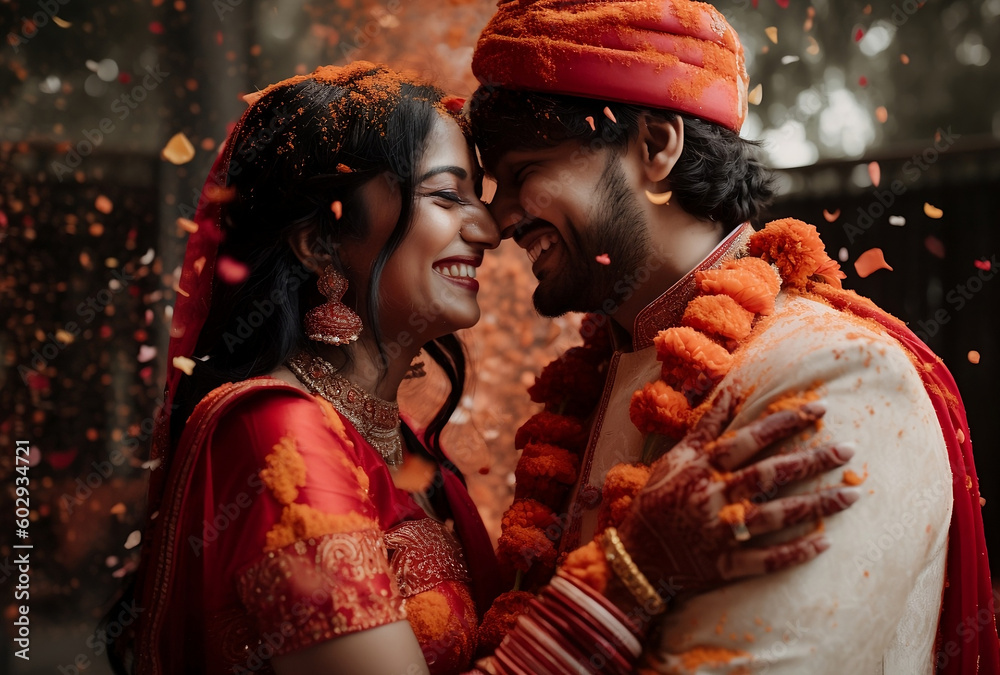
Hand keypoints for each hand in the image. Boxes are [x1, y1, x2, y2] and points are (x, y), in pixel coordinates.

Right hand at [617, 388, 858, 595]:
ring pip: (776, 516)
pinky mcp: (726, 565)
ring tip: (853, 494)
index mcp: (703, 468)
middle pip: (770, 474)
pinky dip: (796, 553)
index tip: (821, 409)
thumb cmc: (657, 501)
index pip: (750, 439)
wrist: (636, 557)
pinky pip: (766, 560)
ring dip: (816, 505)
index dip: (785, 422)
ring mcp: (721, 532)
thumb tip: (731, 391)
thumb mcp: (675, 459)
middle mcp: (714, 497)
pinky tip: (826, 542)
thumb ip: (705, 428)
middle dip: (812, 461)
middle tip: (850, 449)